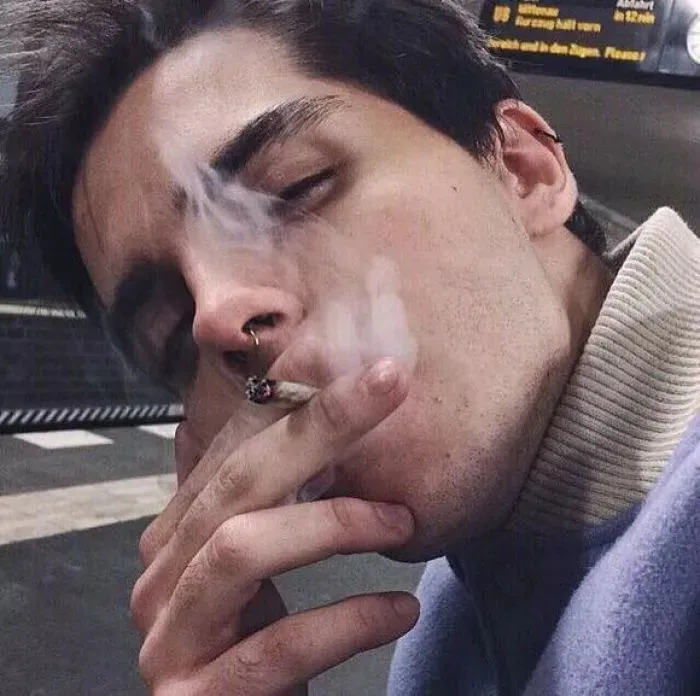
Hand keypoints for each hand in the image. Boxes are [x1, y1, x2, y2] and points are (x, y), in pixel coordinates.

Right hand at [130, 360, 419, 694]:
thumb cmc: (258, 653)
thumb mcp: (262, 571)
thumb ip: (272, 508)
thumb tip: (327, 426)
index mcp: (178, 536)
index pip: (240, 451)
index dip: (307, 408)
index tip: (378, 375)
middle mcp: (160, 579)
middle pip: (239, 481)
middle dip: (320, 429)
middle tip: (391, 387)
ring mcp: (170, 639)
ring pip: (242, 547)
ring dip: (333, 523)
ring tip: (402, 521)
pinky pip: (277, 645)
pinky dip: (347, 620)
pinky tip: (400, 609)